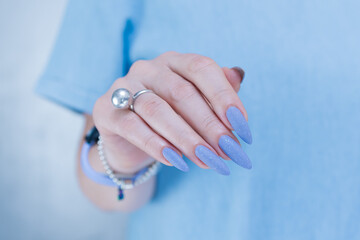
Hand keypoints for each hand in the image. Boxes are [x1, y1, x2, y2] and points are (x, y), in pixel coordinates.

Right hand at [93, 52, 251, 174]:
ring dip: (186, 138)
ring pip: (157, 109)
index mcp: (174, 61)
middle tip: (228, 151)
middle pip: (181, 92)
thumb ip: (215, 91)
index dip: (224, 96)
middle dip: (209, 125)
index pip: (201, 68)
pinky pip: (133, 126)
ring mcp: (123, 86)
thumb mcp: (195, 104)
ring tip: (207, 160)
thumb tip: (239, 76)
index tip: (241, 127)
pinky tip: (176, 161)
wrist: (128, 137)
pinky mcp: (106, 110)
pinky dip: (156, 145)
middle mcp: (148, 68)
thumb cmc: (169, 117)